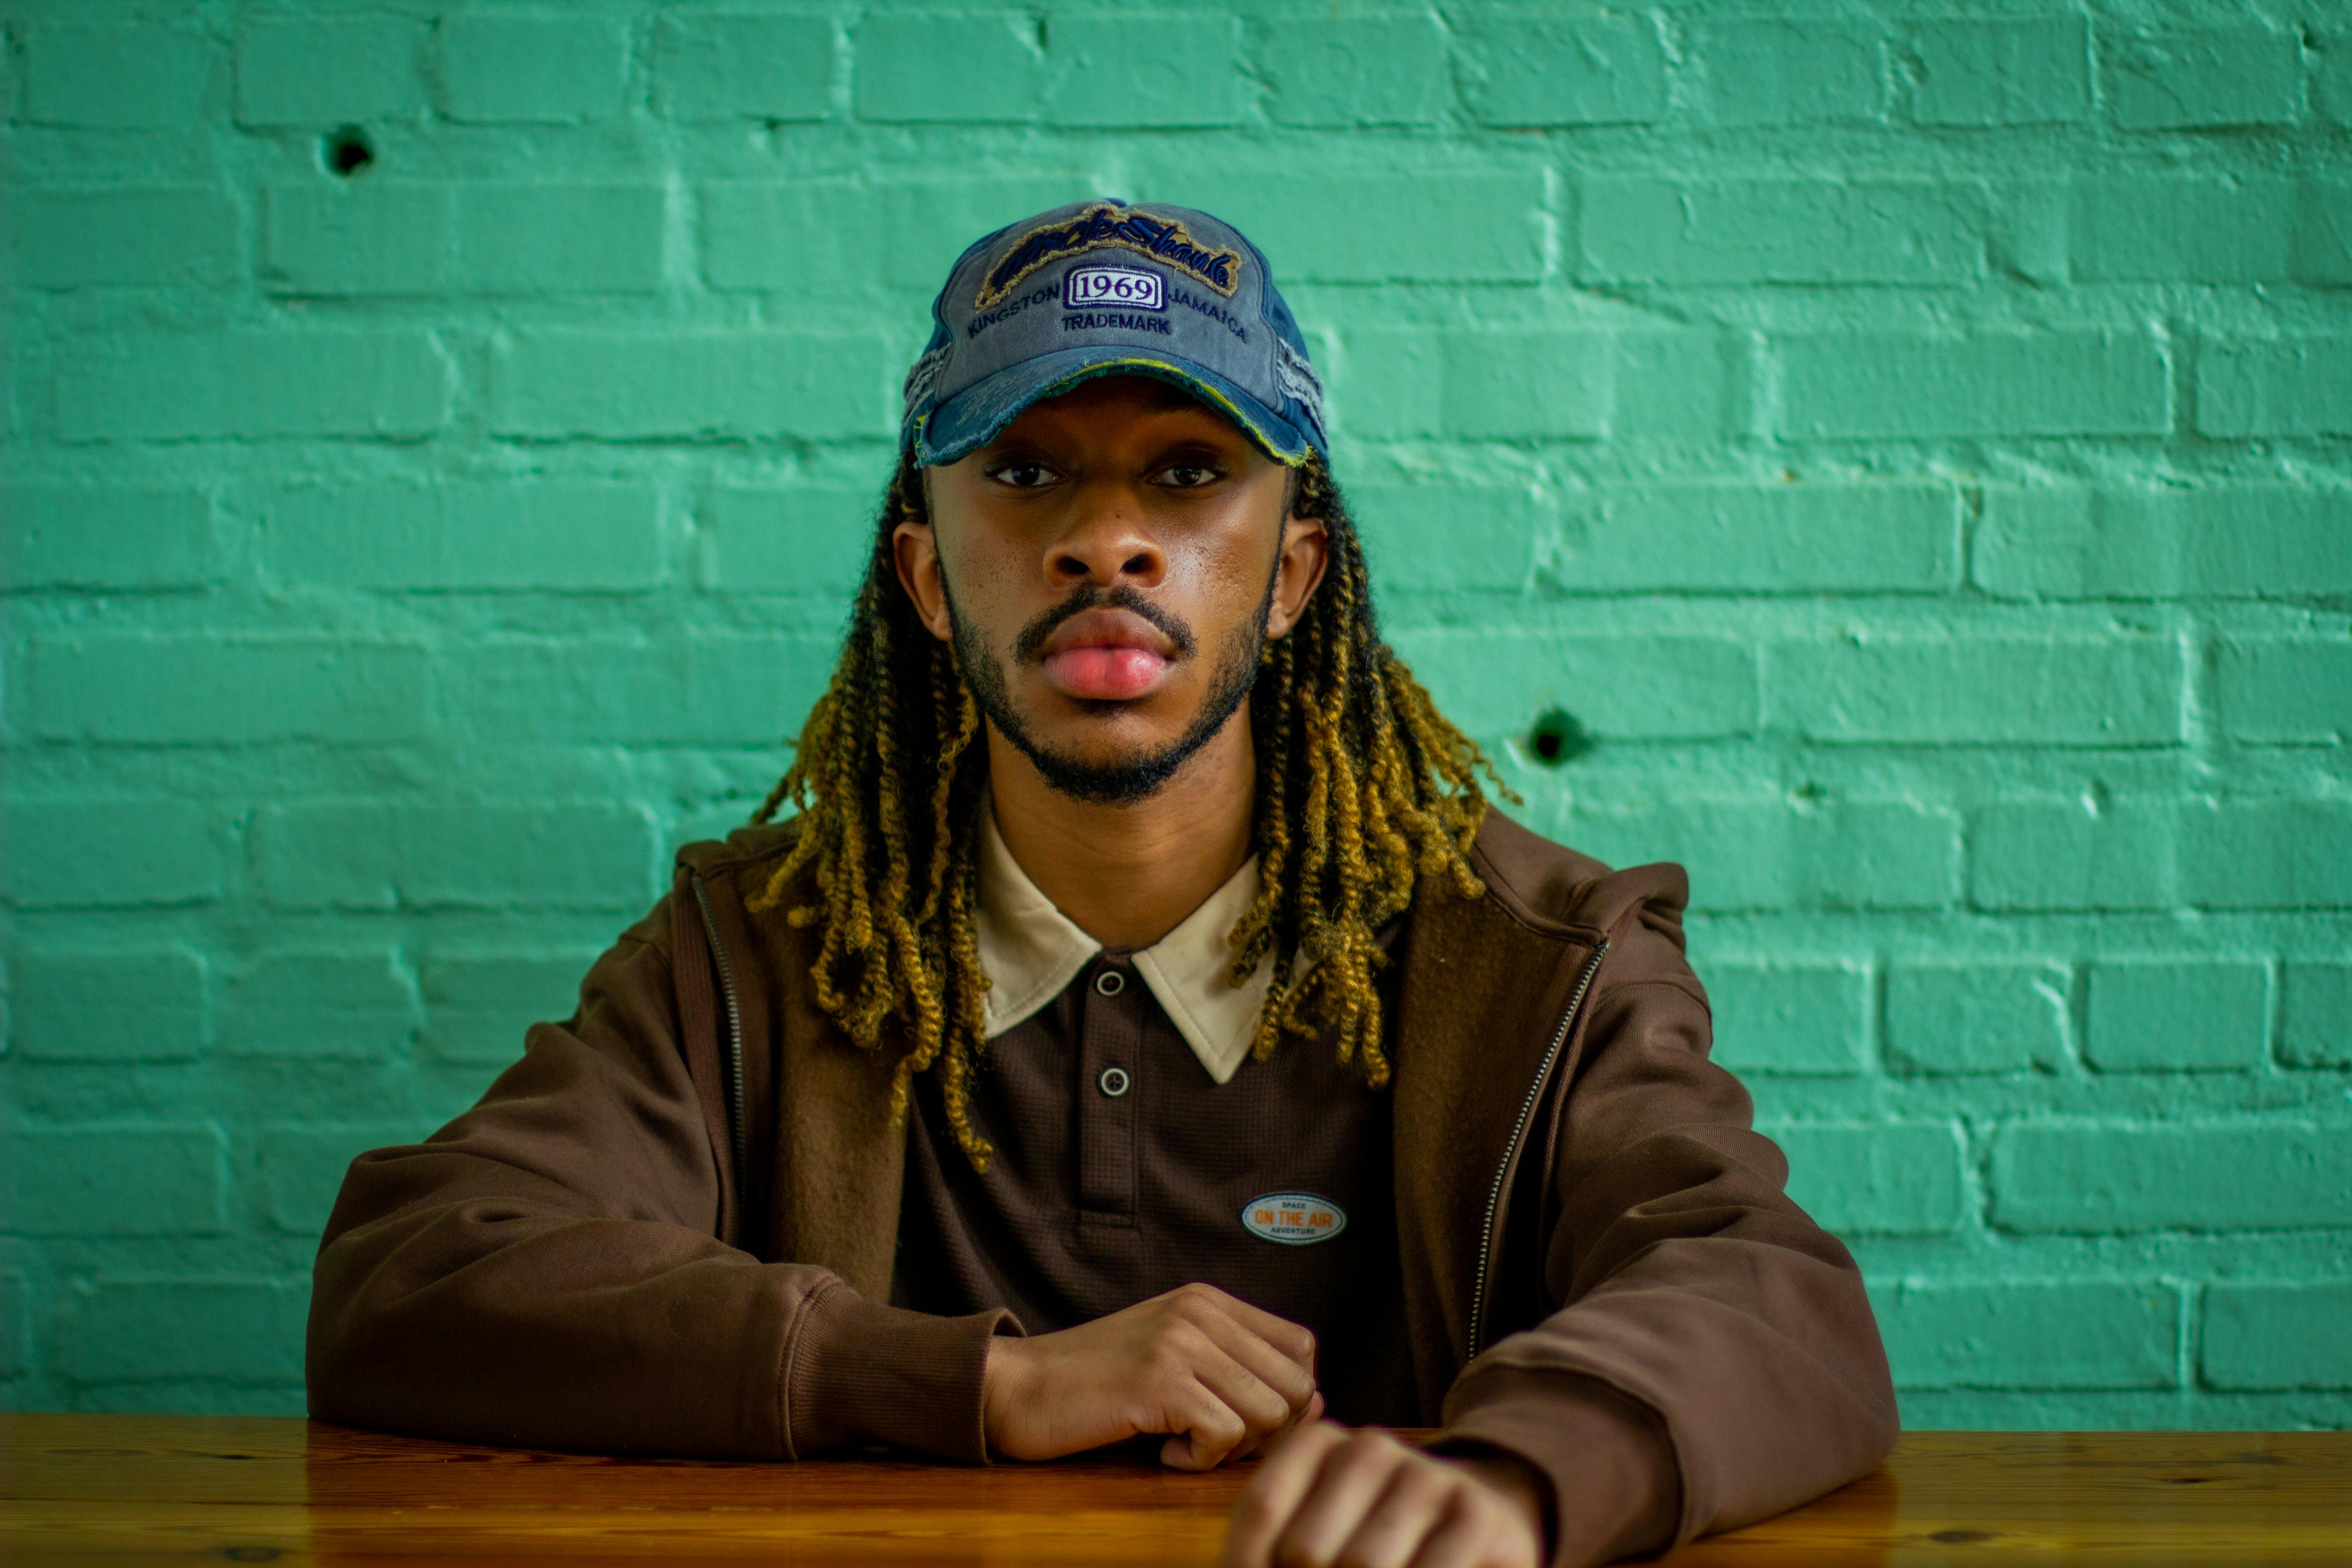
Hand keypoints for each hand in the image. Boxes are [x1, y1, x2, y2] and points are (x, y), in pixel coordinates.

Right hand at [982, 1282, 1323, 1468]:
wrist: (1016, 1387)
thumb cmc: (1096, 1384)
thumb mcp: (1172, 1355)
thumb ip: (1236, 1368)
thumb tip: (1317, 1403)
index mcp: (1209, 1301)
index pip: (1301, 1348)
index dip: (1290, 1396)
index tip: (1246, 1421)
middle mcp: (1201, 1312)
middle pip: (1296, 1385)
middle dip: (1269, 1431)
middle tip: (1215, 1441)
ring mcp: (1181, 1343)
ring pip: (1269, 1413)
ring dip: (1234, 1448)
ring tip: (1186, 1443)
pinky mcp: (1160, 1381)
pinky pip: (1225, 1434)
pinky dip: (1200, 1460)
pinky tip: (1164, 1452)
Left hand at [1221, 1422, 1546, 1567]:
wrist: (1481, 1521)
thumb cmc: (1373, 1537)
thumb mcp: (1315, 1531)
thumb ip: (1268, 1548)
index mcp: (1320, 1444)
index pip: (1261, 1509)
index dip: (1247, 1563)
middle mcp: (1370, 1448)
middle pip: (1306, 1548)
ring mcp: (1426, 1477)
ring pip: (1362, 1564)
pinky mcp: (1474, 1513)